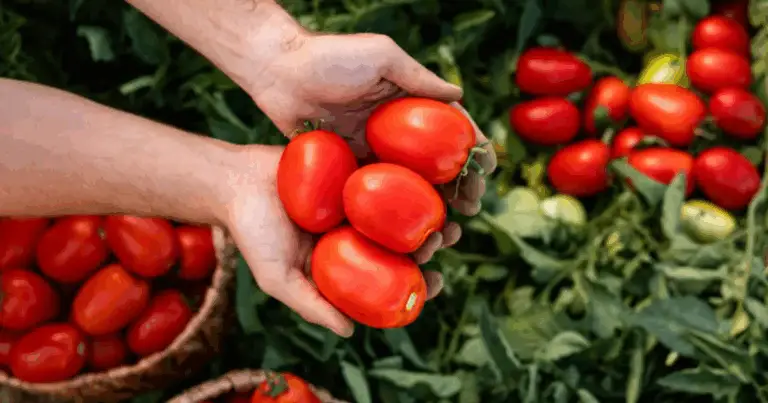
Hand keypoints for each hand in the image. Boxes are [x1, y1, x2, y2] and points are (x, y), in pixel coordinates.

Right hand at [225, 145, 446, 336]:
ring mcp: (357, 200)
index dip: (413, 284)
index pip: (385, 279)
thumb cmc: (252, 232)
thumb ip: (311, 304)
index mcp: (344, 262)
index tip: (433, 284)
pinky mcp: (353, 168)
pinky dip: (409, 177)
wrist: (233, 180)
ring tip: (446, 213)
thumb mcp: (277, 277)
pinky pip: (386, 173)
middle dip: (429, 245)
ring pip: (401, 209)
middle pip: (401, 243)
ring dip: (427, 212)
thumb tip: (351, 332)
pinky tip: (430, 177)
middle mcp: (355, 233)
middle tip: (441, 240)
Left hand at [248, 32, 496, 254]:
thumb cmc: (330, 56)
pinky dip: (392, 213)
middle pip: (436, 163)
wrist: (277, 71)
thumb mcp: (381, 57)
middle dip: (460, 185)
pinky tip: (405, 231)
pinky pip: (375, 194)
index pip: (451, 128)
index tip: (489, 168)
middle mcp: (395, 130)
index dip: (473, 148)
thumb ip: (417, 77)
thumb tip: (459, 97)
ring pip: (410, 185)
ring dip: (432, 206)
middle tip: (472, 208)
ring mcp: (372, 150)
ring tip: (447, 227)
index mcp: (409, 102)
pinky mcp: (347, 167)